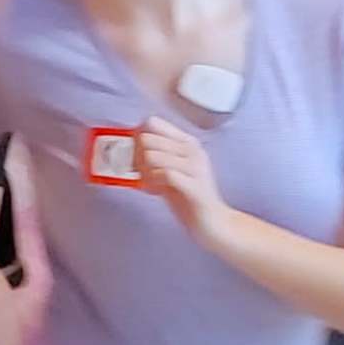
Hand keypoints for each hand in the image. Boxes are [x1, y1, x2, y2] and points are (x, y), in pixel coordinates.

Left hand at [128, 114, 231, 243]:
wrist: (212, 222)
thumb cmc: (188, 196)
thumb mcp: (171, 169)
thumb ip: (156, 154)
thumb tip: (131, 143)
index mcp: (187, 142)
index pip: (153, 122)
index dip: (137, 137)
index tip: (137, 154)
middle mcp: (193, 151)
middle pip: (148, 138)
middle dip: (137, 157)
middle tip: (141, 173)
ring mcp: (196, 167)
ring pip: (153, 155)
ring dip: (144, 172)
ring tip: (149, 183)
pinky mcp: (194, 186)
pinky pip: (164, 174)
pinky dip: (152, 183)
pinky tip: (155, 191)